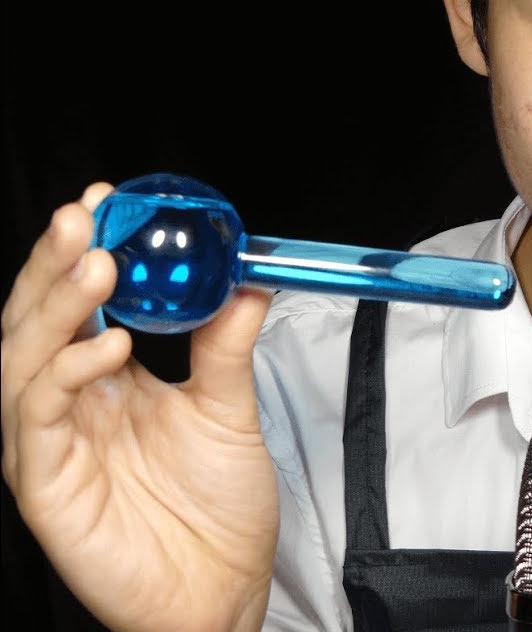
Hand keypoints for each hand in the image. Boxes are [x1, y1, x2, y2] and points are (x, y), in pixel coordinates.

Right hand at [1, 184, 278, 631]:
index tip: (108, 200)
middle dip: (56, 260)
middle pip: (40, 317)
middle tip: (85, 215)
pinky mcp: (43, 483)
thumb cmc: (218, 508)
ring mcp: (48, 442)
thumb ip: (228, 346)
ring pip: (25, 357)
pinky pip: (37, 417)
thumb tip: (247, 279)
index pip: (80, 300)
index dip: (85, 248)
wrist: (220, 589)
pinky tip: (109, 346)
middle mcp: (69, 404)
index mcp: (106, 379)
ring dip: (57, 305)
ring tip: (99, 264)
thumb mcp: (231, 409)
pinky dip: (65, 373)